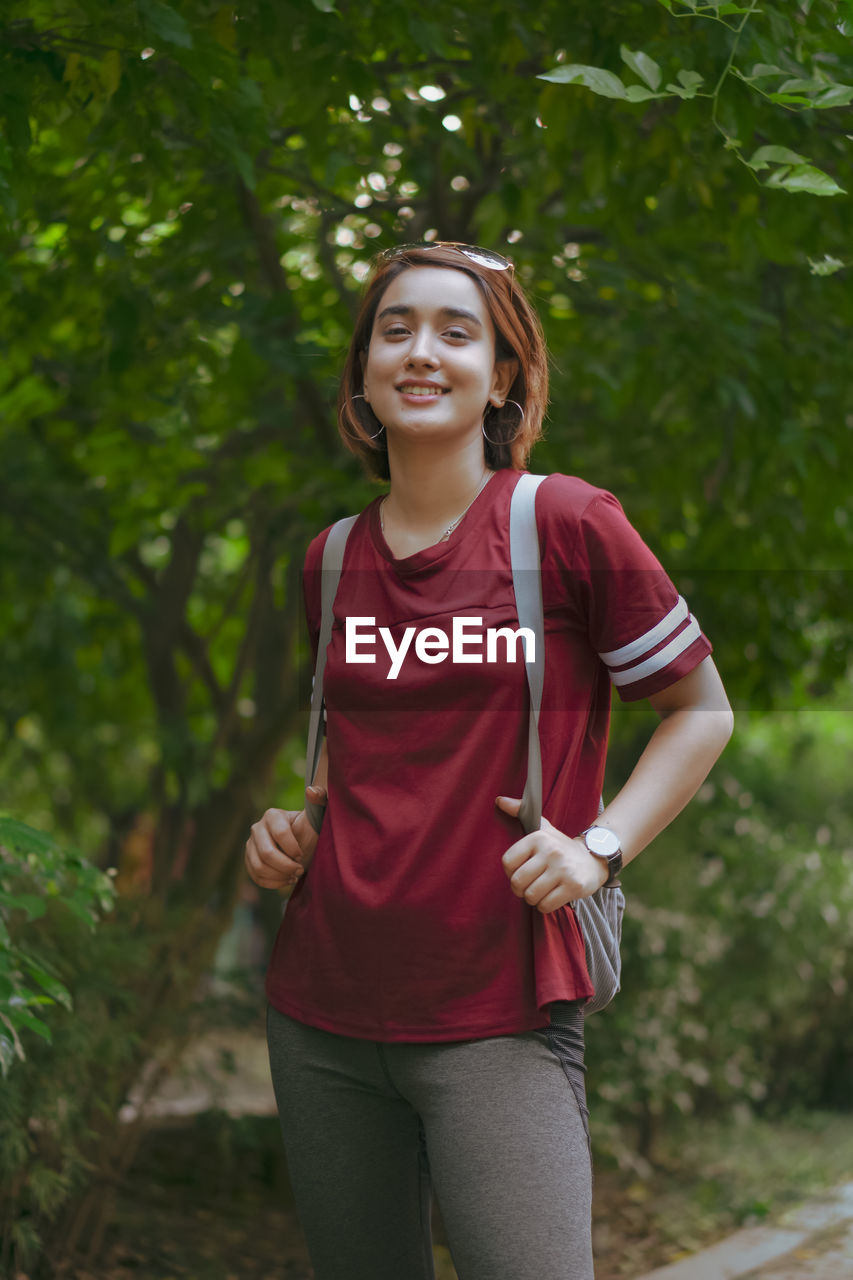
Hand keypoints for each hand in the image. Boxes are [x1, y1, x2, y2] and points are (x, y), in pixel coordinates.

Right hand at [244, 785, 326, 889]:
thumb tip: (311, 791)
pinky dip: (272, 883)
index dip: (293, 848)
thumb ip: (320, 800)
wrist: (302, 844)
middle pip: (266, 853)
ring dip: (279, 876)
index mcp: (272, 815)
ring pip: (259, 867)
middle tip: (300, 870)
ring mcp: (250, 844)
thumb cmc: (310, 830)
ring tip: (294, 876)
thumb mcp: (316, 817)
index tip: (302, 855)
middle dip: (286, 866)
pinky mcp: (249, 860)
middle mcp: (257, 827)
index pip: (280, 833)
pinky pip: (255, 876)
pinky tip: (286, 880)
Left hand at [495, 795, 607, 913]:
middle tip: (528, 886)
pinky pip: (546, 905)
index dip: (510, 872)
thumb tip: (499, 800)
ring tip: (540, 891)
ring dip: (533, 899)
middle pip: (518, 882)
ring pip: (531, 896)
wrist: (594, 859)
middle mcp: (551, 851)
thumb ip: (520, 812)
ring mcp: (563, 869)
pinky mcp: (574, 886)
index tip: (519, 872)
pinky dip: (545, 906)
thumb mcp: (543, 827)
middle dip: (520, 889)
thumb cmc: (560, 846)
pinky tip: (551, 897)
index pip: (508, 862)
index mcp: (539, 837)